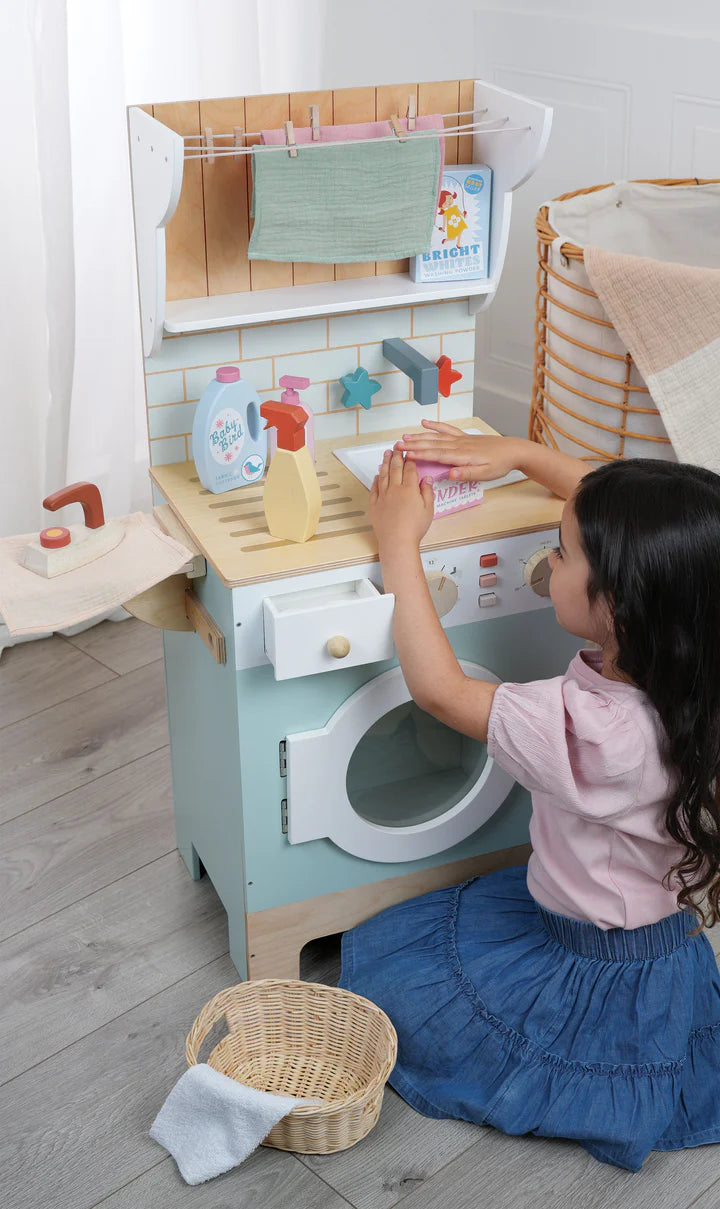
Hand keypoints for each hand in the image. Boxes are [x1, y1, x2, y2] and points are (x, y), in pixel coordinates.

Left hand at [369, 449, 434, 550]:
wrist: (397, 541)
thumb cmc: (414, 528)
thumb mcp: (428, 510)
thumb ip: (427, 492)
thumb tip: (427, 479)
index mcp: (409, 489)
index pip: (409, 469)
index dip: (410, 460)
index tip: (409, 453)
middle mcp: (395, 489)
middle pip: (395, 468)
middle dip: (396, 456)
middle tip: (396, 447)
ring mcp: (383, 496)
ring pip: (383, 475)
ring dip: (385, 463)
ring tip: (386, 454)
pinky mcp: (374, 504)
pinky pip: (374, 488)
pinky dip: (376, 479)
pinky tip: (377, 475)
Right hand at [395, 420, 525, 481]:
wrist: (513, 450)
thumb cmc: (500, 464)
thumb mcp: (485, 474)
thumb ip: (467, 474)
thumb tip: (450, 474)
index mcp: (462, 456)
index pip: (437, 455)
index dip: (421, 455)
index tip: (406, 455)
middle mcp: (459, 445)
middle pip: (432, 444)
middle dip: (414, 445)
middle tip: (397, 446)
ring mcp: (461, 439)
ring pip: (436, 437)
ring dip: (420, 436)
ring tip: (404, 437)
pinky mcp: (464, 437)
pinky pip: (447, 429)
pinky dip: (435, 425)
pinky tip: (425, 423)